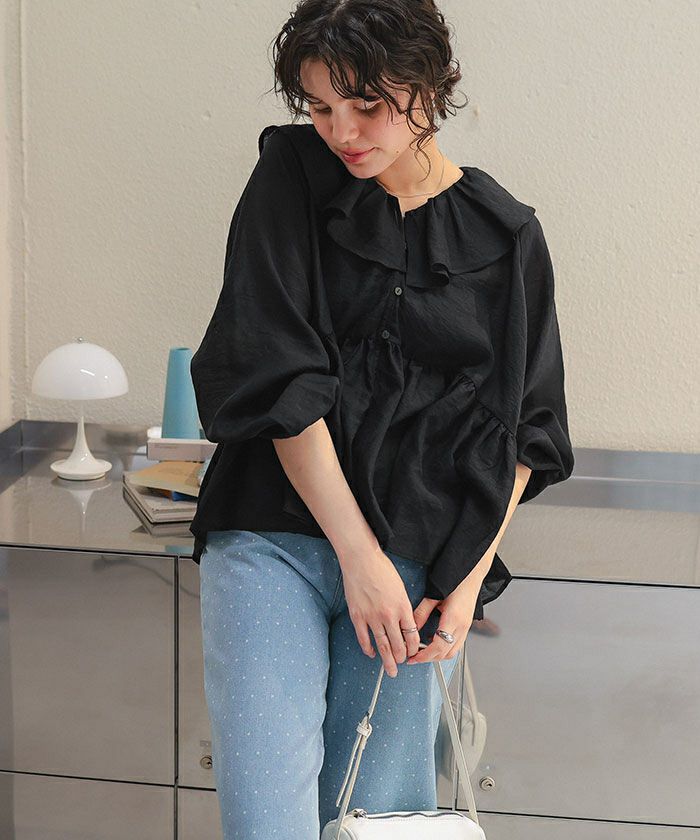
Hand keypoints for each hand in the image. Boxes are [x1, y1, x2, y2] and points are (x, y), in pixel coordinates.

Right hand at [340, 547, 421, 677]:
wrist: (361, 560)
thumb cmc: (381, 569)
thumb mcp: (400, 587)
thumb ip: (402, 606)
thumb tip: (404, 622)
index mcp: (402, 607)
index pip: (411, 635)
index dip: (413, 648)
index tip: (412, 652)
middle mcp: (388, 615)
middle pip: (397, 644)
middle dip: (401, 658)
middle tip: (401, 665)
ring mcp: (372, 617)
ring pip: (382, 645)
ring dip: (387, 660)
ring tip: (390, 670)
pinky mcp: (357, 616)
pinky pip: (363, 638)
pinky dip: (368, 648)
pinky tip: (371, 653)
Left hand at [406, 577, 480, 664]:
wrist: (471, 572)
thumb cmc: (456, 579)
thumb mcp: (434, 594)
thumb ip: (422, 612)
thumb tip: (411, 626)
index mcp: (453, 618)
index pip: (438, 646)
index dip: (424, 656)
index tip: (413, 658)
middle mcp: (462, 626)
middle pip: (445, 653)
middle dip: (429, 659)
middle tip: (414, 657)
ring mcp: (466, 627)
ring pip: (452, 652)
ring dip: (437, 656)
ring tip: (422, 652)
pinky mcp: (467, 626)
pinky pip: (456, 644)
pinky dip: (444, 649)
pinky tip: (434, 643)